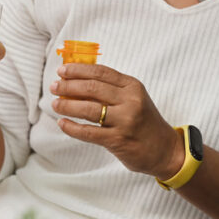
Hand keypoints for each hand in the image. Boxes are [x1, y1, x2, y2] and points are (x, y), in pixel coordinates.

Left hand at [50, 63, 183, 178]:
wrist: (163, 149)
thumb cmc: (144, 121)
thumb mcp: (134, 99)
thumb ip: (112, 89)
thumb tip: (77, 81)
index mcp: (133, 86)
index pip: (101, 72)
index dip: (79, 70)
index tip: (62, 70)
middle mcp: (130, 101)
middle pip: (92, 88)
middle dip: (69, 86)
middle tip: (54, 86)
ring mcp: (124, 121)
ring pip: (88, 109)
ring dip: (67, 105)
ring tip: (55, 104)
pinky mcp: (117, 140)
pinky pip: (88, 132)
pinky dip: (72, 127)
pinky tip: (62, 123)